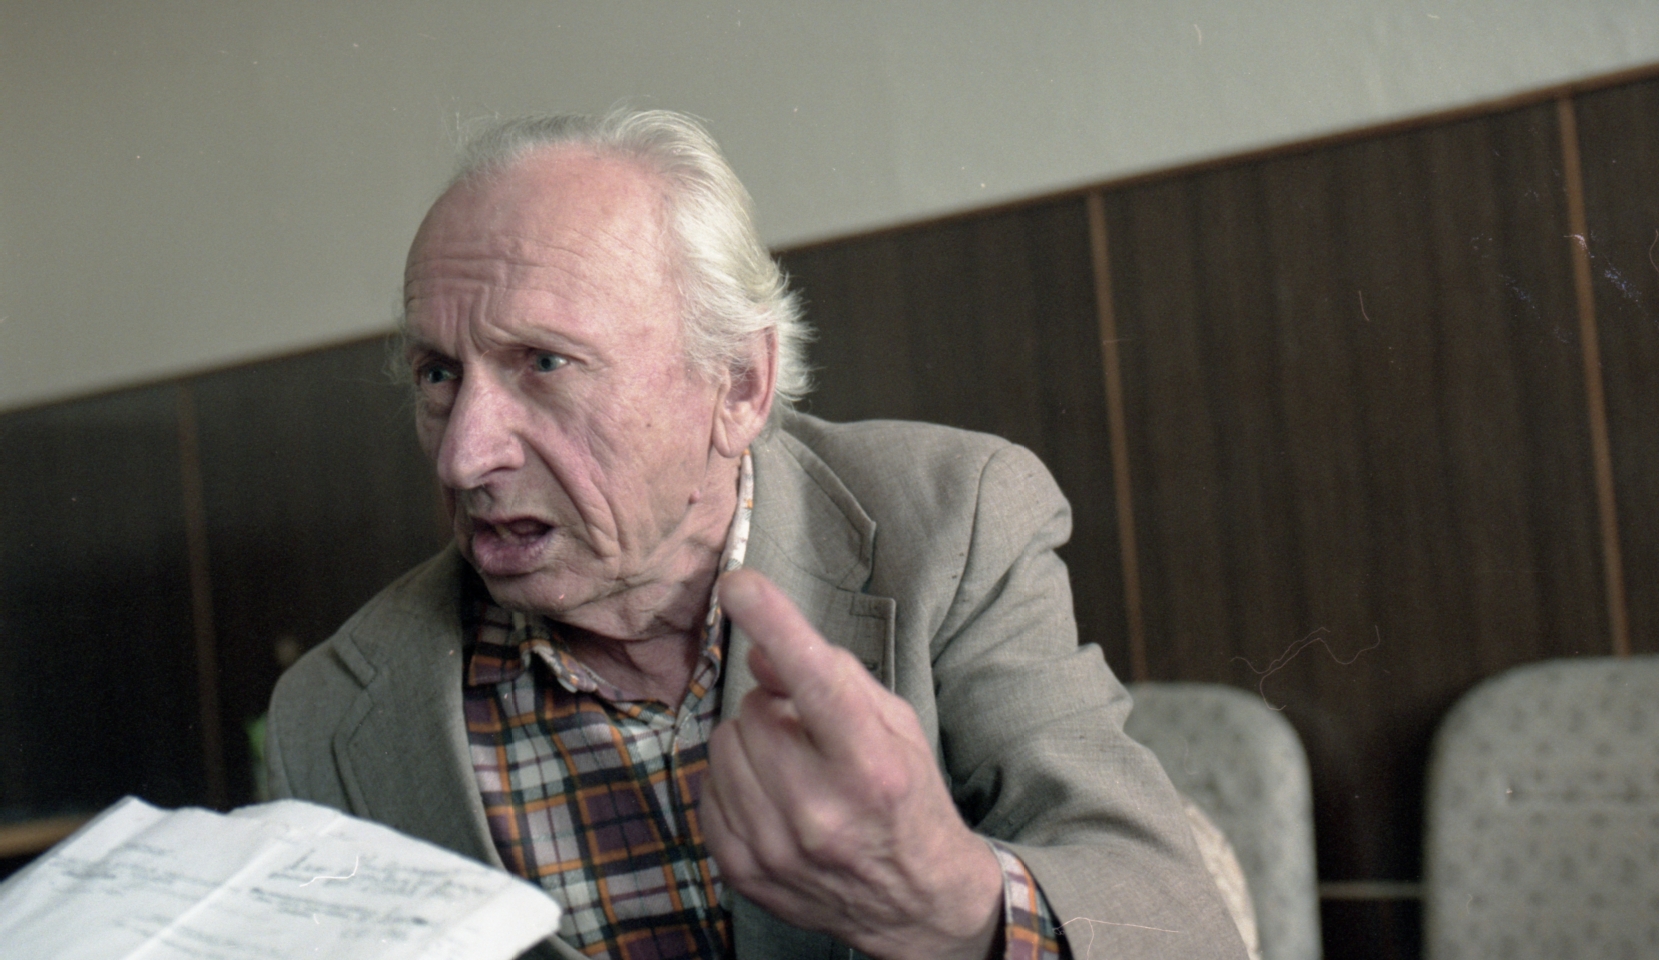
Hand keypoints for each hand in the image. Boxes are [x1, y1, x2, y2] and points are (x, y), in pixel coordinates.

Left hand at [701, 569, 1003, 959]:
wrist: (914, 904)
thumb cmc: (908, 801)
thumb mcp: (897, 727)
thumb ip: (836, 678)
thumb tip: (766, 650)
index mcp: (870, 764)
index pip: (813, 679)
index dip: (774, 622)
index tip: (739, 582)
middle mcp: (820, 809)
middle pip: (754, 710)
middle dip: (775, 708)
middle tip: (807, 732)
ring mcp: (775, 845)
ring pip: (723, 745)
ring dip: (752, 744)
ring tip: (792, 767)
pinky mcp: (742, 869)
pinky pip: (707, 789)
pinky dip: (734, 782)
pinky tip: (773, 799)